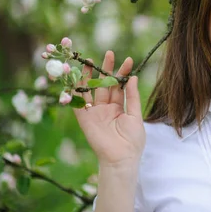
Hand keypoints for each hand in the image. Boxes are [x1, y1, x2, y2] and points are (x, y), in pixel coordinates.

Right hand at [72, 51, 145, 167]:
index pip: (119, 86)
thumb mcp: (135, 115)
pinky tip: (76, 76)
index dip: (122, 73)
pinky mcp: (84, 119)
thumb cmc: (132, 140)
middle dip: (106, 69)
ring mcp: (94, 113)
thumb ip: (132, 96)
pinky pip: (78, 103)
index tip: (128, 60)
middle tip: (109, 53)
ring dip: (90, 76)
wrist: (121, 158)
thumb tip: (133, 78)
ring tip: (91, 60)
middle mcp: (105, 108)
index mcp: (119, 108)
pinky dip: (75, 90)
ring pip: (90, 90)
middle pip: (104, 85)